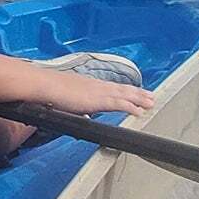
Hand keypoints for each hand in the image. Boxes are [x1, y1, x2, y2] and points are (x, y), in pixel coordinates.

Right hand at [33, 68, 155, 118]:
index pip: (113, 87)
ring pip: (125, 95)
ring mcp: (100, 91)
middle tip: (151, 96)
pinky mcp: (99, 99)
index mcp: (91, 85)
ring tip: (151, 102)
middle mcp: (98, 85)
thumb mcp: (68, 100)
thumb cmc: (52, 92)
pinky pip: (120, 104)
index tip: (135, 92)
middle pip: (123, 89)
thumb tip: (82, 114)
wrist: (47, 85)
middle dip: (138, 93)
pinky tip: (139, 112)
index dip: (125, 90)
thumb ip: (78, 107)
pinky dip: (131, 107)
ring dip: (139, 99)